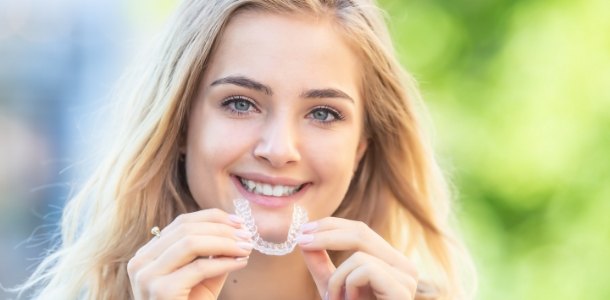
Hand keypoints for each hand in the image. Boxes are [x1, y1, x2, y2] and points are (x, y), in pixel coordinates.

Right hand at [127, 209, 253, 299]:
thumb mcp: (202, 279)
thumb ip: (213, 255)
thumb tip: (237, 233)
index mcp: (147, 255)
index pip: (182, 223)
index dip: (213, 218)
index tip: (239, 222)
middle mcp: (141, 262)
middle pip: (186, 228)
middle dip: (222, 229)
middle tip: (247, 236)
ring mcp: (148, 276)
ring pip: (191, 243)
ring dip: (225, 242)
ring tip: (246, 248)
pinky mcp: (161, 291)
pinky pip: (199, 267)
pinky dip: (223, 262)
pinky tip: (240, 262)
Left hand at [298, 217, 417, 299]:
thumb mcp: (332, 288)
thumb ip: (320, 265)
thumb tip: (304, 238)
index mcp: (389, 262)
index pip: (360, 230)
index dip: (331, 225)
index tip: (303, 230)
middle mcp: (403, 266)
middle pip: (361, 232)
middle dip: (326, 235)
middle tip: (302, 241)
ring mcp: (406, 277)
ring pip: (359, 254)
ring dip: (337, 278)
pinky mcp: (402, 289)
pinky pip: (365, 269)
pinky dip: (348, 285)